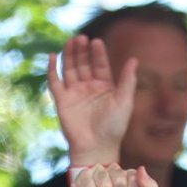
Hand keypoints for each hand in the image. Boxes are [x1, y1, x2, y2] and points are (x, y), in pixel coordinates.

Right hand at [47, 36, 135, 164]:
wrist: (97, 147)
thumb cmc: (114, 128)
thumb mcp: (124, 102)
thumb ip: (128, 81)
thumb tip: (134, 59)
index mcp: (104, 88)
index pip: (100, 65)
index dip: (98, 53)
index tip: (96, 41)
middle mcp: (89, 88)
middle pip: (84, 63)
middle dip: (82, 50)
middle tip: (81, 38)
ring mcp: (74, 93)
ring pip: (69, 68)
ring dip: (69, 54)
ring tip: (70, 41)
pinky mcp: (61, 100)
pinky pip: (54, 81)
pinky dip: (52, 68)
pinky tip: (53, 56)